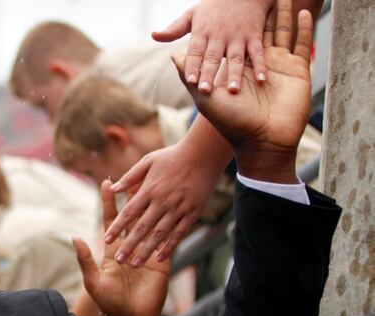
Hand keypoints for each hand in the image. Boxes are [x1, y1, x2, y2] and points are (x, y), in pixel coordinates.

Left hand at [72, 180, 169, 315]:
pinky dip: (167, 227)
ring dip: (150, 206)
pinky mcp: (161, 262)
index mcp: (112, 249)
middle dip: (131, 197)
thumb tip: (74, 237)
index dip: (108, 202)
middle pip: (132, 217)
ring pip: (149, 224)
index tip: (106, 183)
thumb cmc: (109, 301)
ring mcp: (146, 253)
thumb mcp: (94, 280)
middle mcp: (129, 247)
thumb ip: (86, 259)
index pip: (111, 220)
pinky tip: (172, 211)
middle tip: (133, 175)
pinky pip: (165, 242)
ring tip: (153, 186)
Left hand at [105, 135, 228, 264]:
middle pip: (142, 228)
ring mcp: (179, 208)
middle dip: (129, 245)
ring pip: (160, 234)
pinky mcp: (193, 213)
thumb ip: (131, 177)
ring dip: (147, 250)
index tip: (106, 240)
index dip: (117, 227)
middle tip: (119, 260)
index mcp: (149, 189)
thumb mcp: (149, 160)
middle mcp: (162, 201)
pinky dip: (170, 246)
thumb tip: (113, 189)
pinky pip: (180, 233)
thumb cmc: (173, 155)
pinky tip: (160, 256)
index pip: (128, 213)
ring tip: (135, 264)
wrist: (206, 152)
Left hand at [153, 0, 271, 93]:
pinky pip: (258, 53)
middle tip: (206, 91)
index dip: (192, 66)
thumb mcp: (192, 14)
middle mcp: (220, 36)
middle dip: (209, 74)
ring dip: (235, 74)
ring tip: (233, 90)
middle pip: (214, 57)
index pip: (195, 52)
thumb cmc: (213, 6)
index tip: (190, 81)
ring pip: (236, 58)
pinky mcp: (254, 36)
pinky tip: (262, 80)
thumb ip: (174, 29)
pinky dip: (261, 66)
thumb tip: (153, 35)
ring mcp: (238, 37)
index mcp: (203, 32)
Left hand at [174, 0, 313, 181]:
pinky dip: (304, 28)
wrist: (262, 141)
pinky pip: (302, 45)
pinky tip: (305, 12)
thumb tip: (171, 54)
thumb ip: (189, 73)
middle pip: (259, 34)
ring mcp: (278, 68)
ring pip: (281, 34)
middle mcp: (257, 68)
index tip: (230, 3)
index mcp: (236, 71)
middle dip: (261, 14)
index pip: (234, 42)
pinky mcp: (297, 71)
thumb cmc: (231, 122)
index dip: (233, 24)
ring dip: (283, 14)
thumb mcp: (205, 96)